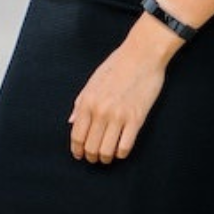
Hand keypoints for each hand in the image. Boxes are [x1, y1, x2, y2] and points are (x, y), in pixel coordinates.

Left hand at [68, 21, 175, 163]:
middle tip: (94, 158)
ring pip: (107, 150)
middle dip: (91, 156)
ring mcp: (118, 116)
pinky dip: (121, 153)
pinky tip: (121, 150)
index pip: (77, 135)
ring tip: (107, 156)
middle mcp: (100, 111)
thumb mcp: (93, 81)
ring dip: (105, 158)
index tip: (79, 155)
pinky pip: (125, 147)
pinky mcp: (136, 119)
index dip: (77, 149)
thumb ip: (80, 102)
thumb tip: (71, 122)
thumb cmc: (116, 65)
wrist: (141, 55)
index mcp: (87, 101)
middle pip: (90, 146)